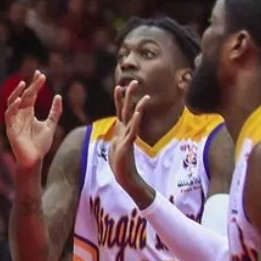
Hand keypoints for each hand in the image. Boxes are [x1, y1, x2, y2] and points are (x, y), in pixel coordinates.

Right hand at [3, 73, 62, 169]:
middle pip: (25, 95)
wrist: (34, 159)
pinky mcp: (10, 128)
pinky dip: (13, 107)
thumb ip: (55, 112)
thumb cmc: (40, 144)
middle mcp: (20, 113)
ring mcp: (15, 120)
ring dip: (17, 93)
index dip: (35, 84)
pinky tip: (20, 100)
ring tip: (24, 84)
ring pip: (13, 102)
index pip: (31, 94)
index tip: (40, 74)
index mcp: (29, 112)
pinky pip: (9, 114)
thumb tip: (59, 96)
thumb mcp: (51, 125)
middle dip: (32, 86)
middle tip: (40, 76)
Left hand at [109, 82, 151, 199]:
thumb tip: (116, 132)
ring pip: (133, 120)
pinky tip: (137, 113)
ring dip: (139, 107)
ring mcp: (128, 138)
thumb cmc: (120, 164)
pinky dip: (135, 123)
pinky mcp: (128, 146)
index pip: (120, 111)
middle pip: (127, 110)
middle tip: (134, 82)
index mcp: (121, 131)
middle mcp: (126, 132)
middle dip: (129, 96)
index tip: (119, 86)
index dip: (119, 99)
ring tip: (145, 96)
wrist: (125, 178)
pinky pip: (132, 132)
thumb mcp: (115, 146)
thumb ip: (117, 136)